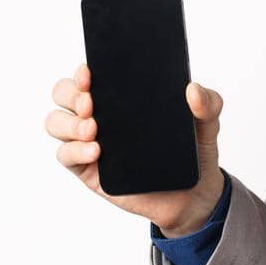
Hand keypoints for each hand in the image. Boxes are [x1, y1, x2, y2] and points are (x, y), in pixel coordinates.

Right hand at [46, 62, 226, 235]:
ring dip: (68, 122)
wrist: (193, 195)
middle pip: (63, 93)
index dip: (83, 70)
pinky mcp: (89, 170)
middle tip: (90, 102)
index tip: (90, 72)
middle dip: (71, 93)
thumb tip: (192, 88)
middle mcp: (101, 113)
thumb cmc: (193, 151)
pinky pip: (65, 155)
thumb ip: (208, 102)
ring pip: (56, 122)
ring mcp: (91, 141)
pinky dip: (74, 150)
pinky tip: (95, 151)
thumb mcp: (208, 122)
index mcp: (122, 95)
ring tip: (93, 129)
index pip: (90, 73)